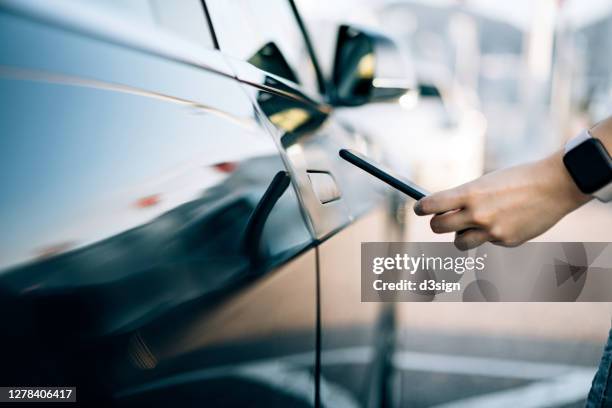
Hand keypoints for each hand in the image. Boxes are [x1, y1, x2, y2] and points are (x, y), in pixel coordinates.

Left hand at [413, 152, 590, 249]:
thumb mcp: (485, 183)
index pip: (431, 206)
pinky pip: (487, 242)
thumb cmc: (517, 179)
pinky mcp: (506, 241)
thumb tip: (442, 210)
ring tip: (473, 223)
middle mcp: (477, 214)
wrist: (554, 185)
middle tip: (441, 219)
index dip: (421, 208)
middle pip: (438, 228)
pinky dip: (490, 234)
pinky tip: (507, 221)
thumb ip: (465, 197)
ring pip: (459, 242)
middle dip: (437, 224)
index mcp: (470, 193)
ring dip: (461, 234)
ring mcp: (492, 231)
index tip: (419, 209)